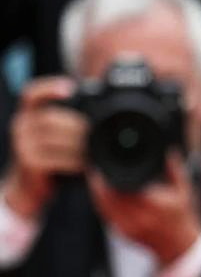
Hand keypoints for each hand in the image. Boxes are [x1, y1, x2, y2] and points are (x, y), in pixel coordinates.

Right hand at [1, 76, 87, 218]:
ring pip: (54, 138)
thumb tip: (102, 111)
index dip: (50, 88)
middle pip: (51, 118)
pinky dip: (73, 162)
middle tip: (98, 134)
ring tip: (94, 151)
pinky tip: (85, 165)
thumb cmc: (51, 160)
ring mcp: (22, 144)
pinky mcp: (28, 162)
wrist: (30, 189)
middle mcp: (21, 125)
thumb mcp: (57, 138)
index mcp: (29, 115)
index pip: (32, 94)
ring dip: (78, 145)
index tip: (71, 87)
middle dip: (77, 126)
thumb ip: (69, 123)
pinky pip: (54, 159)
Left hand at [87, 150, 200, 264]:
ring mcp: (129, 227)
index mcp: (153, 205)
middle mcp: (139, 217)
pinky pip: (106, 216)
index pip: (121, 189)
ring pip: (103, 207)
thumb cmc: (183, 217)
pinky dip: (101, 204)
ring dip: (97, 193)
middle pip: (108, 197)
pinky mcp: (123, 233)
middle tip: (95, 170)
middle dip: (98, 183)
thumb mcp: (184, 191)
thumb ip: (175, 170)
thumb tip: (168, 151)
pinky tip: (100, 194)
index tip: (101, 166)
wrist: (180, 246)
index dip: (107, 178)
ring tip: (95, 179)